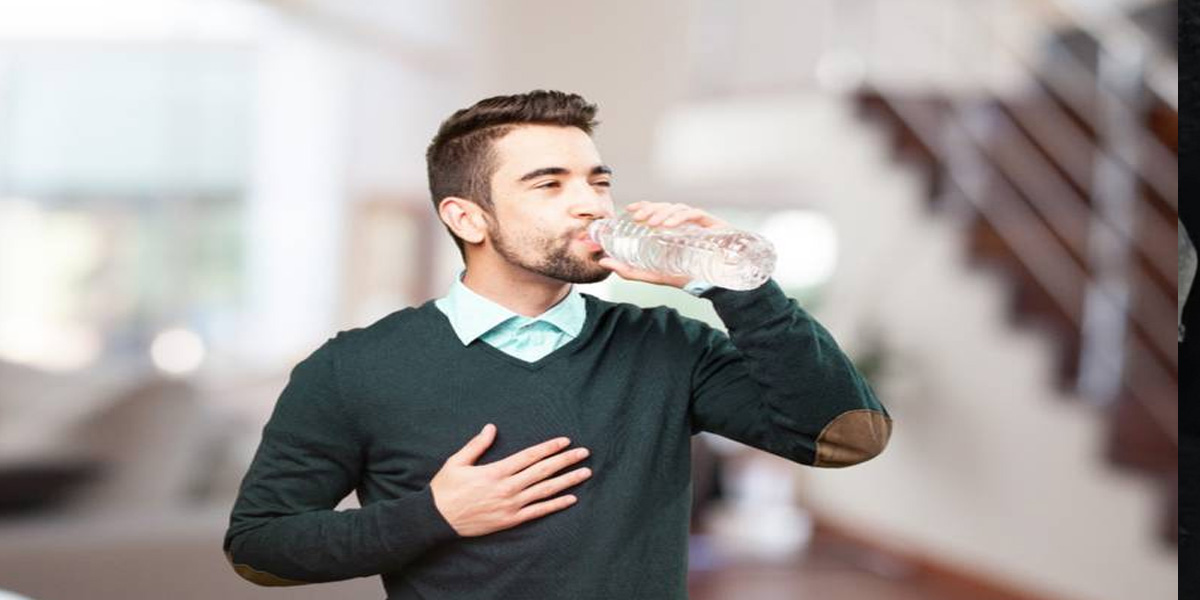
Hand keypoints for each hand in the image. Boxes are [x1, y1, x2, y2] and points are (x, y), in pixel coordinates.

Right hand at [430, 424, 591, 536]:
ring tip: (585, 473)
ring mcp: (511, 506)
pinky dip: (556, 505)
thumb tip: (491, 427)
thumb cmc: (445, 489)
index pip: (530, 456)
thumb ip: (477, 445)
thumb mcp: (457, 461)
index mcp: (496, 471)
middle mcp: (508, 488)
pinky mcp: (510, 520)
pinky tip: (571, 498)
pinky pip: (538, 512)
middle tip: (584, 453)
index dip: (550, 448)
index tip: (565, 441)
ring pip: (545, 491)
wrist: (436, 520)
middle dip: (566, 460)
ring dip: (567, 481)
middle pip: (543, 471)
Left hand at [597, 202, 731, 287]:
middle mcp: (686, 224)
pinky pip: (694, 214)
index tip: (630, 209)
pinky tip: (668, 226)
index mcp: (673, 230)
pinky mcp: (712, 225)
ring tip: (651, 223)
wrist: (718, 286)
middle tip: (638, 217)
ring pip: (678, 208)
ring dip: (663, 213)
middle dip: (651, 209)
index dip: (644, 206)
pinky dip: (679, 217)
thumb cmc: (688, 278)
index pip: (657, 211)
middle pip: (666, 207)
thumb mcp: (653, 274)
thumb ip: (628, 270)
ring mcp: (699, 223)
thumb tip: (603, 261)